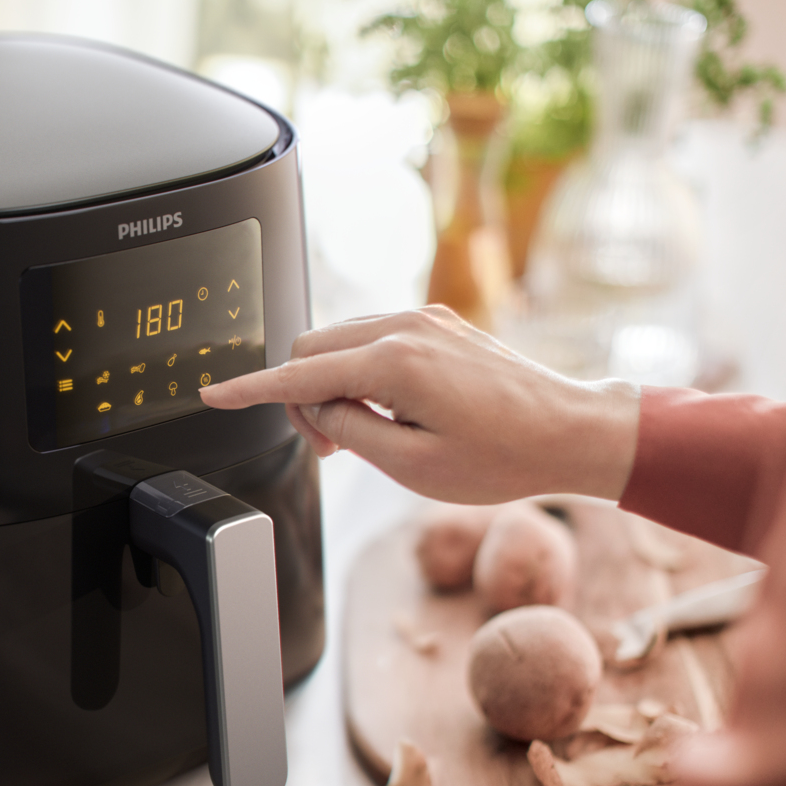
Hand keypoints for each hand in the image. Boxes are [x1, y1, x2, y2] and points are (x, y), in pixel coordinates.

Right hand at [199, 306, 640, 503]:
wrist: (572, 431)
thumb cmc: (505, 457)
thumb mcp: (413, 466)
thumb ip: (350, 431)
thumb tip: (319, 409)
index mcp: (394, 363)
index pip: (298, 375)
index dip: (249, 390)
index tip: (213, 395)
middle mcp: (404, 327)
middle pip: (310, 348)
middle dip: (302, 396)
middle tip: (334, 445)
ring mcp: (423, 319)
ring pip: (338, 340)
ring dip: (331, 383)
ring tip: (368, 431)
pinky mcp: (437, 322)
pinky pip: (370, 336)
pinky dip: (359, 369)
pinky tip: (386, 407)